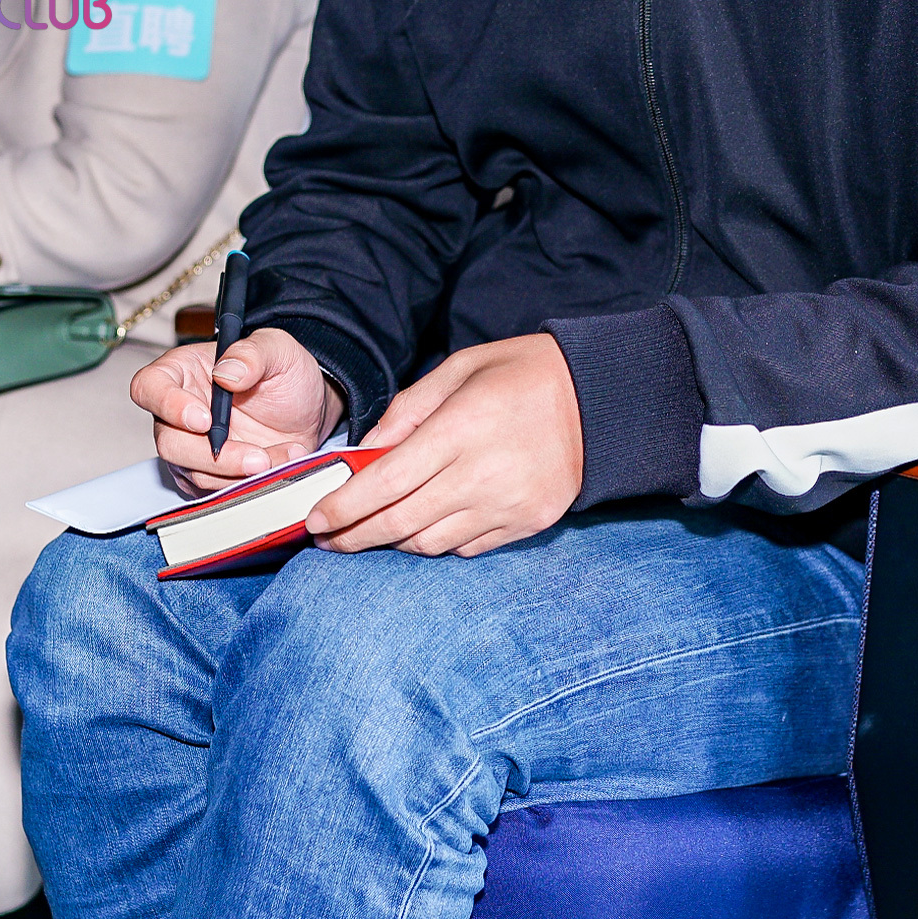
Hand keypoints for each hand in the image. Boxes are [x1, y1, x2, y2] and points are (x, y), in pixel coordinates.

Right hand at [130, 327, 344, 490]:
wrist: (308, 410)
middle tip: (256, 456)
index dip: (168, 405)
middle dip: (212, 456)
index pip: (149, 387)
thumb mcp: (278, 349)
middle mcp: (179, 412)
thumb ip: (252, 353)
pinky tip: (277, 466)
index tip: (204, 420)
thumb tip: (227, 373)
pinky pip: (216, 491)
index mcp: (183, 372)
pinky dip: (247, 485)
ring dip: (239, 473)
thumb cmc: (285, 374)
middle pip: (169, 443)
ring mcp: (193, 447)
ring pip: (194, 473)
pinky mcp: (211, 474)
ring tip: (279, 457)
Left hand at [307, 333, 583, 556]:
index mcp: (460, 429)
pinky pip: (467, 548)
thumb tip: (366, 450)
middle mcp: (482, 475)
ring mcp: (507, 506)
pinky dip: (439, 541)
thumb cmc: (524, 375)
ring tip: (375, 530)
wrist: (601, 399)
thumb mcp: (459, 370)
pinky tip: (429, 524)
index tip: (316, 519)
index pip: (385, 483)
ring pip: (430, 543)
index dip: (344, 507)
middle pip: (400, 523)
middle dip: (355, 536)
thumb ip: (407, 409)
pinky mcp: (527, 524)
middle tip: (329, 539)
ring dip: (395, 540)